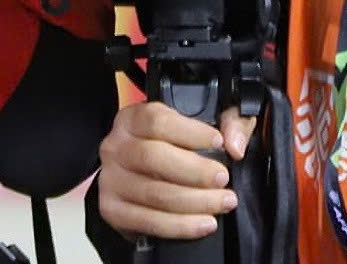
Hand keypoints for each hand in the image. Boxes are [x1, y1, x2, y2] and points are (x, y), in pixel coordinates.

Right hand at [96, 100, 255, 240]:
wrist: (144, 182)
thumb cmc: (173, 152)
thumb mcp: (202, 127)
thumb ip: (228, 122)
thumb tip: (234, 144)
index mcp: (132, 120)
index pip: (156, 120)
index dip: (190, 132)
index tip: (218, 142)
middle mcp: (116, 147)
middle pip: (153, 157)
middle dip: (195, 171)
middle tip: (222, 178)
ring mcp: (111, 180)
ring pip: (154, 193)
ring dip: (195, 201)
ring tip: (223, 202)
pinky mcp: (113, 210)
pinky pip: (148, 221)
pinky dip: (181, 226)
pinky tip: (204, 223)